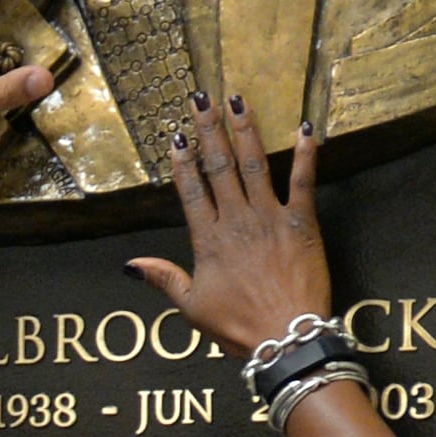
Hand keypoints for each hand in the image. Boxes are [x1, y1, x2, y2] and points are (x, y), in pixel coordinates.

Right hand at [124, 95, 332, 357]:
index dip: (183, 161)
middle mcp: (236, 220)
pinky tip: (304, 128)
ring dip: (245, 130)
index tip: (178, 135)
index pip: (191, 191)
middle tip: (202, 98)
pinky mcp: (302, 224)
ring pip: (254, 165)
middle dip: (209, 130)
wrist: (286, 337)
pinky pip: (303, 182)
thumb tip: (130, 265)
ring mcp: (270, 218)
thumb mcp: (192, 307)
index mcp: (208, 240)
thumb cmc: (238, 327)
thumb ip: (164, 279)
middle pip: (219, 167)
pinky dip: (305, 154)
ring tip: (239, 100)